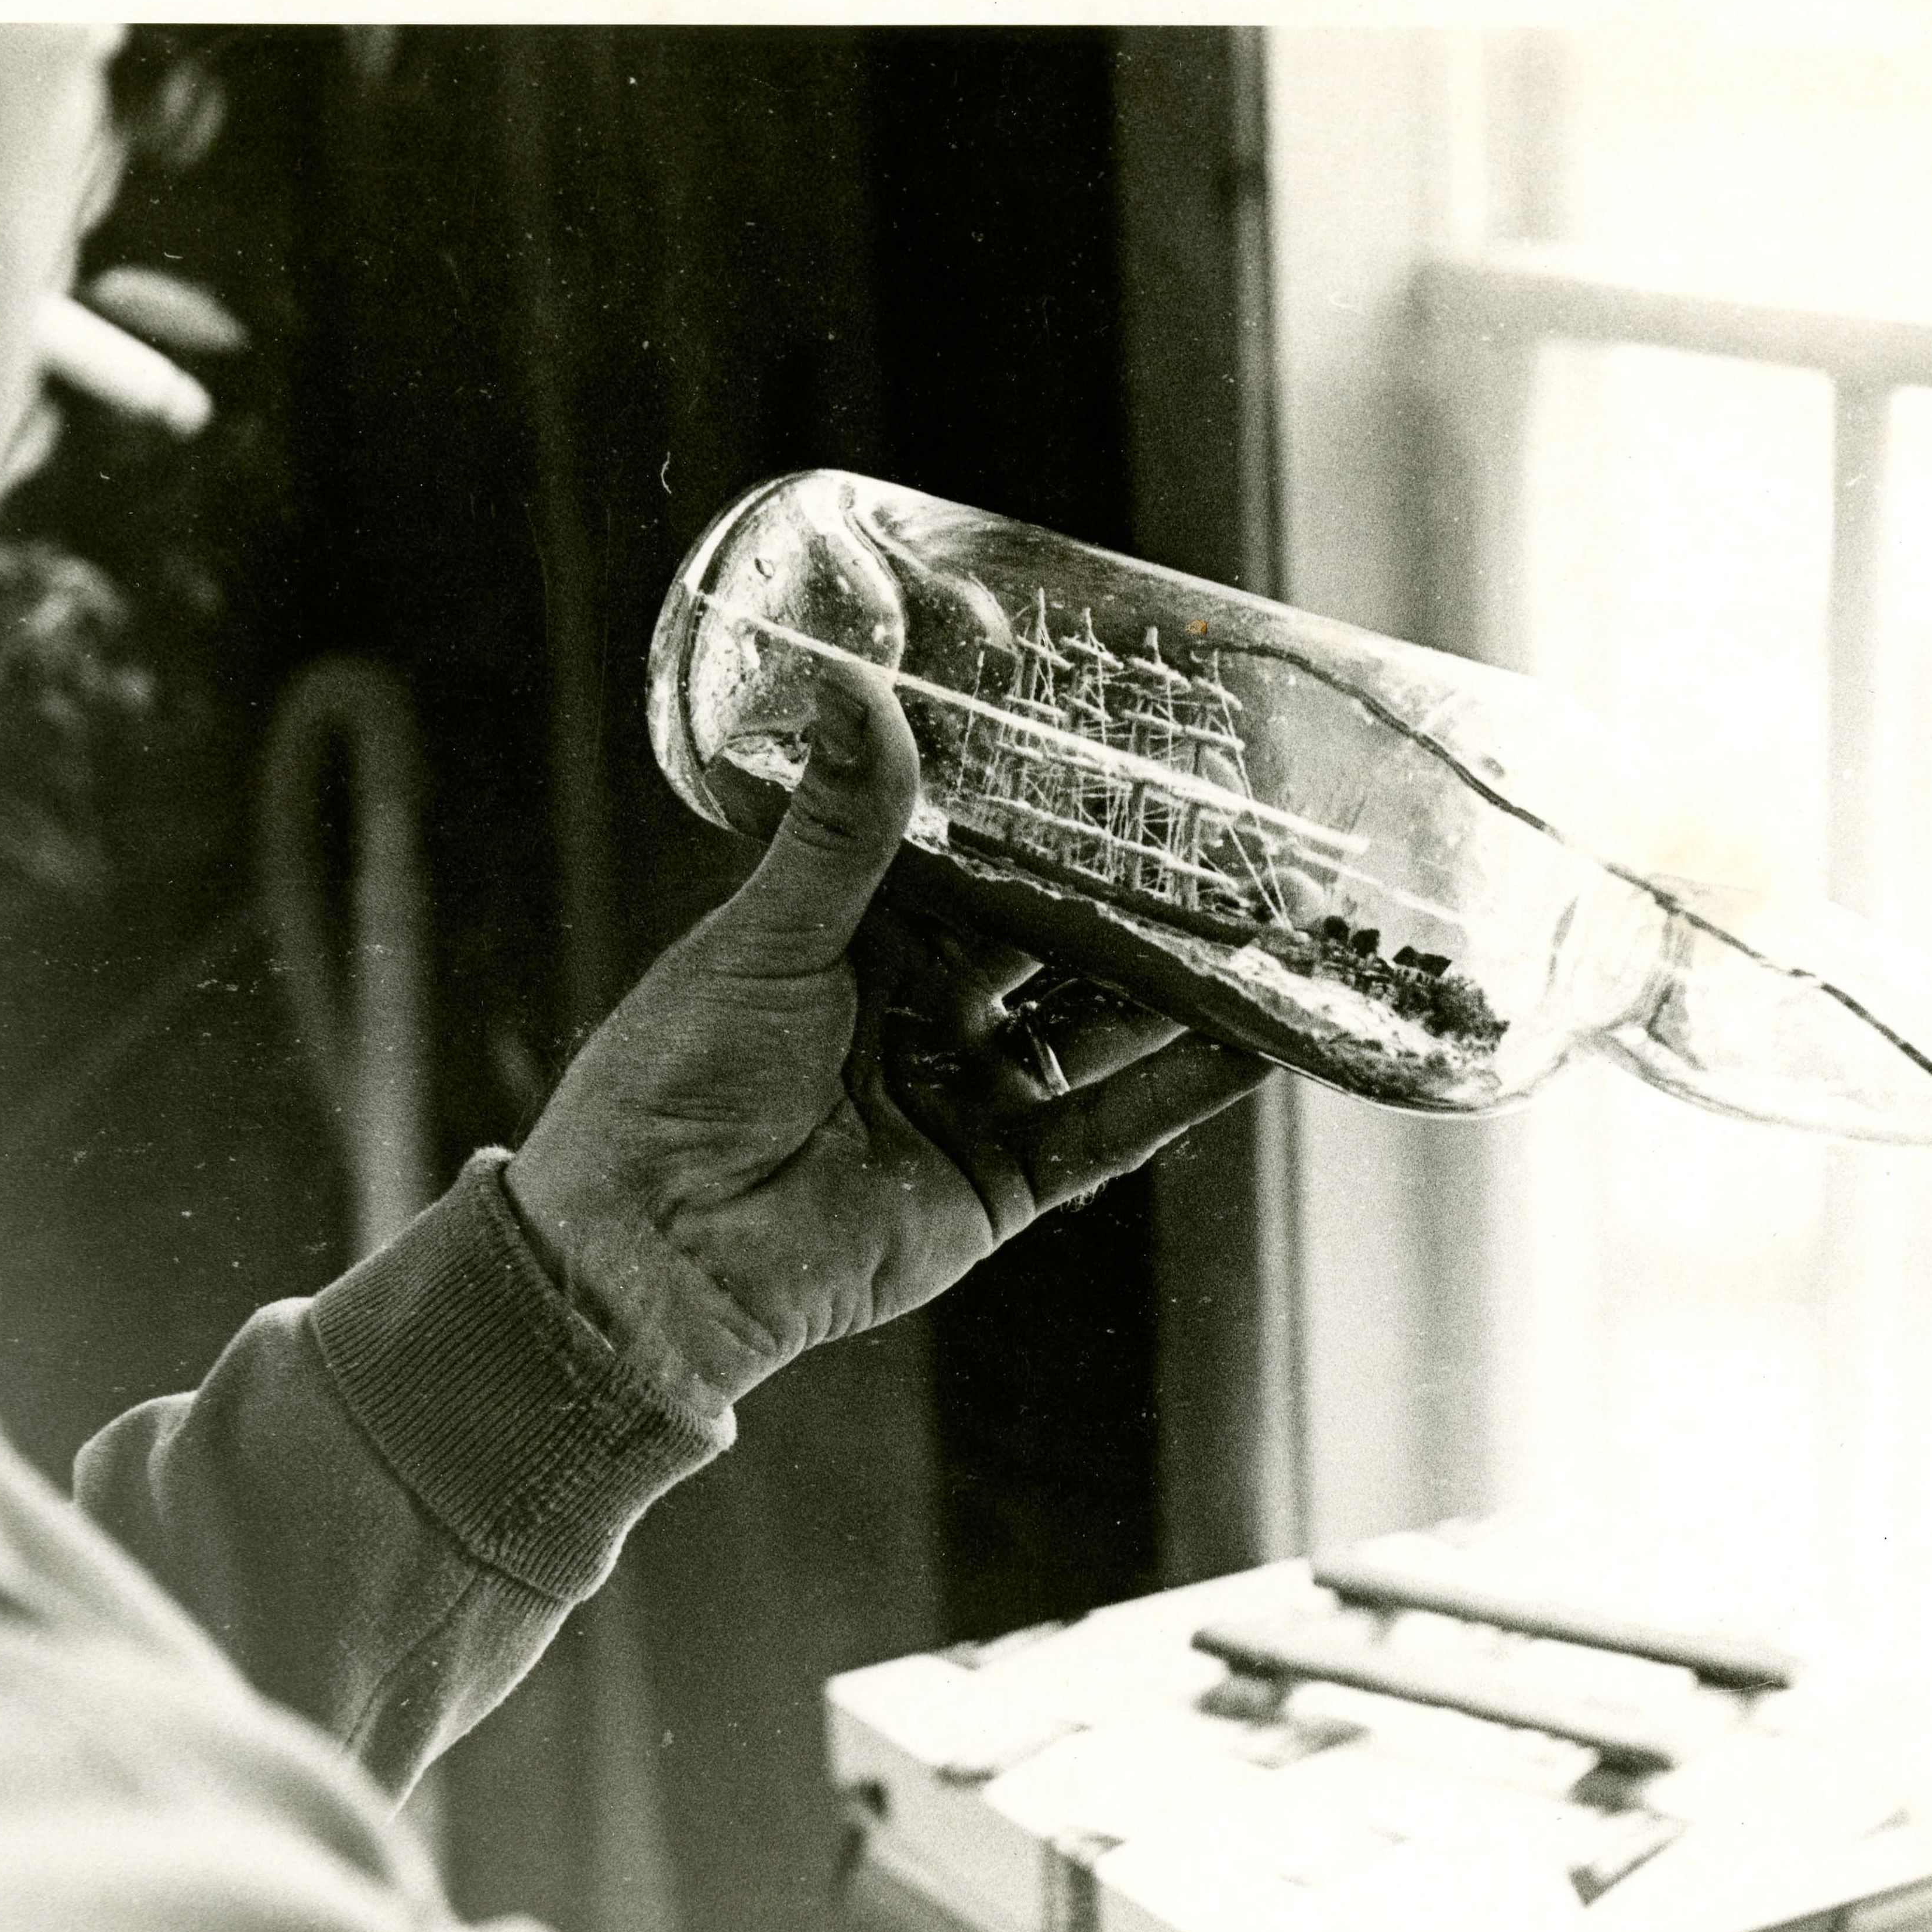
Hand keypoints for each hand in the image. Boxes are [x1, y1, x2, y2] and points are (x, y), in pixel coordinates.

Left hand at [504, 658, 1266, 1409]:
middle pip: (1057, 942)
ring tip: (1274, 931)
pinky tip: (1257, 1041)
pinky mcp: (1004, 1180)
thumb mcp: (767, 935)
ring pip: (1100, 1031)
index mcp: (864, 937)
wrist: (657, 1252)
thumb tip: (854, 680)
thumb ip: (843, 826)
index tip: (1132, 761)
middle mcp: (927, 1009)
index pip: (981, 862)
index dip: (1054, 819)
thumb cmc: (675, 1082)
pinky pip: (1109, 1128)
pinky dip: (1183, 1090)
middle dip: (1141, 898)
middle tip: (1235, 840)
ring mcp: (971, 1094)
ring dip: (1183, 987)